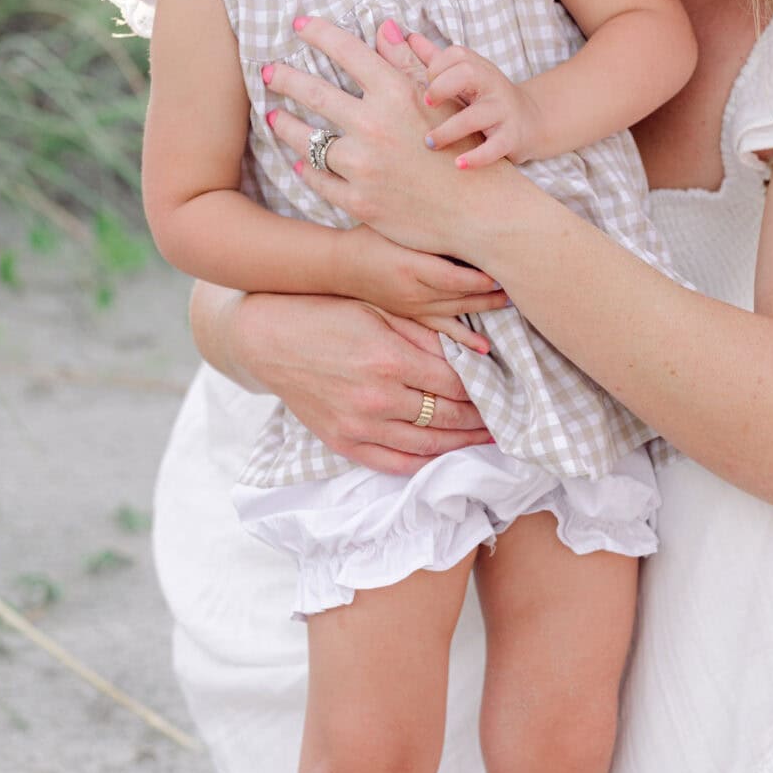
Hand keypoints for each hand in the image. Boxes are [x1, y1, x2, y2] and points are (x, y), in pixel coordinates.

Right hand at [227, 292, 493, 475]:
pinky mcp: (342, 442)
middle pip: (447, 418)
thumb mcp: (378, 309)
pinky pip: (393, 463)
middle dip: (480, 420)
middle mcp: (377, 398)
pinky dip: (425, 463)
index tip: (501, 392)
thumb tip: (474, 352)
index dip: (483, 391)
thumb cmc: (326, 314)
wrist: (267, 338)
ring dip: (461, 445)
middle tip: (504, 421)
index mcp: (390, 360)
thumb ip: (425, 333)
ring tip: (485, 441)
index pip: (455, 385)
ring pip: (427, 446)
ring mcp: (358, 425)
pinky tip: (445, 457)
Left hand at [261, 16, 518, 257]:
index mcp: (395, 94)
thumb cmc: (468, 150)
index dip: (319, 34)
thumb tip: (385, 26)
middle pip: (312, 92)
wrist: (483, 212)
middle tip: (268, 71)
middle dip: (285, 78)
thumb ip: (407, 63)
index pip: (346, 51)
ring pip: (306, 140)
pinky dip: (307, 169)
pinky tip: (300, 162)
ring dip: (284, 125)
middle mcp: (373, 126)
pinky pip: (319, 180)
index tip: (299, 26)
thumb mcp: (442, 100)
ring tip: (273, 117)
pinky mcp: (359, 202)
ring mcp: (363, 167)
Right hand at [339, 225, 506, 352]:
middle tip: (518, 285)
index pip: (454, 277)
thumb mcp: (394, 226)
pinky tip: (484, 348)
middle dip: (491, 293)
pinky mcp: (411, 316)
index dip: (481, 277)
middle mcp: (414, 291)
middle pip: (461, 295)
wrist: (338, 265)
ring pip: (456, 312)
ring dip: (484, 309)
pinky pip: (441, 330)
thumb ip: (426, 227)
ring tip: (510, 302)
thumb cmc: (369, 237)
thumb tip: (466, 218)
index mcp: (411, 266)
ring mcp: (412, 308)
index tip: (504, 270)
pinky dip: (464, 338)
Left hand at [413, 37, 540, 167]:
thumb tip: (393, 31)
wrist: (530, 122)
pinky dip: (477, 157)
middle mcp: (492, 85)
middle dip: (442, 87)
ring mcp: (503, 111)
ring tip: (430, 143)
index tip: (424, 87)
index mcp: (477, 68)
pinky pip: (495, 147)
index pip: (456, 55)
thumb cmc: (483, 98)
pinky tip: (458, 164)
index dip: (436, 68)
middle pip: (468, 73)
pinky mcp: (512, 138)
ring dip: (449, 130)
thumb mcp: (461, 76)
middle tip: (426, 105)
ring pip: (478, 115)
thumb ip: (430, 58)